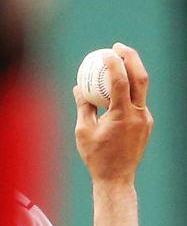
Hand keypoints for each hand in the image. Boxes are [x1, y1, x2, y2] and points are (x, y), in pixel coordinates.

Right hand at [73, 42, 153, 184]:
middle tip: (117, 47)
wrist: (116, 178)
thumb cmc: (95, 156)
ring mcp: (145, 119)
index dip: (113, 63)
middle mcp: (138, 115)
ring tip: (117, 62)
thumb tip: (79, 86)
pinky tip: (115, 88)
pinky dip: (127, 91)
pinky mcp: (146, 123)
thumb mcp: (83, 130)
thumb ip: (83, 106)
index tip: (104, 52)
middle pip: (140, 78)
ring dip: (130, 72)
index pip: (119, 82)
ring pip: (141, 89)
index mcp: (121, 116)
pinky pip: (137, 102)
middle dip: (130, 58)